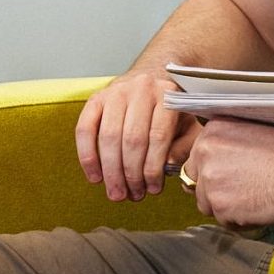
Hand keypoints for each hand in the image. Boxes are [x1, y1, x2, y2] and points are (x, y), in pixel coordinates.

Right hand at [76, 70, 199, 201]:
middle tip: (131, 196)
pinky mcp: (95, 98)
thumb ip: (183, 148)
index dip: (153, 168)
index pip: (158, 136)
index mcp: (167, 95)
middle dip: (131, 173)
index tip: (152, 189)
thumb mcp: (188, 127)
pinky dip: (87, 156)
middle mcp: (141, 89)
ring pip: (109, 136)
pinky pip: (84, 129)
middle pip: (132, 138)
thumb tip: (166, 166)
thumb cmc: (170, 110)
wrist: (151, 77)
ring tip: (116, 193)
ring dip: (111, 170)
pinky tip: (94, 177)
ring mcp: (115, 92)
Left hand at [177, 118, 273, 228]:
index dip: (216, 172)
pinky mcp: (221, 205)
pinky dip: (241, 221)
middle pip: (197, 183)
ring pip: (207, 204)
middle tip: (248, 189)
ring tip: (257, 197)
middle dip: (218, 191)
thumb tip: (211, 166)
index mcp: (212, 130)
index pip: (197, 160)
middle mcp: (205, 151)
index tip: (235, 175)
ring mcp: (211, 179)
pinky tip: (261, 207)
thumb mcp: (251, 133)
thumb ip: (225, 145)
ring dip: (228, 207)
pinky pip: (223, 221)